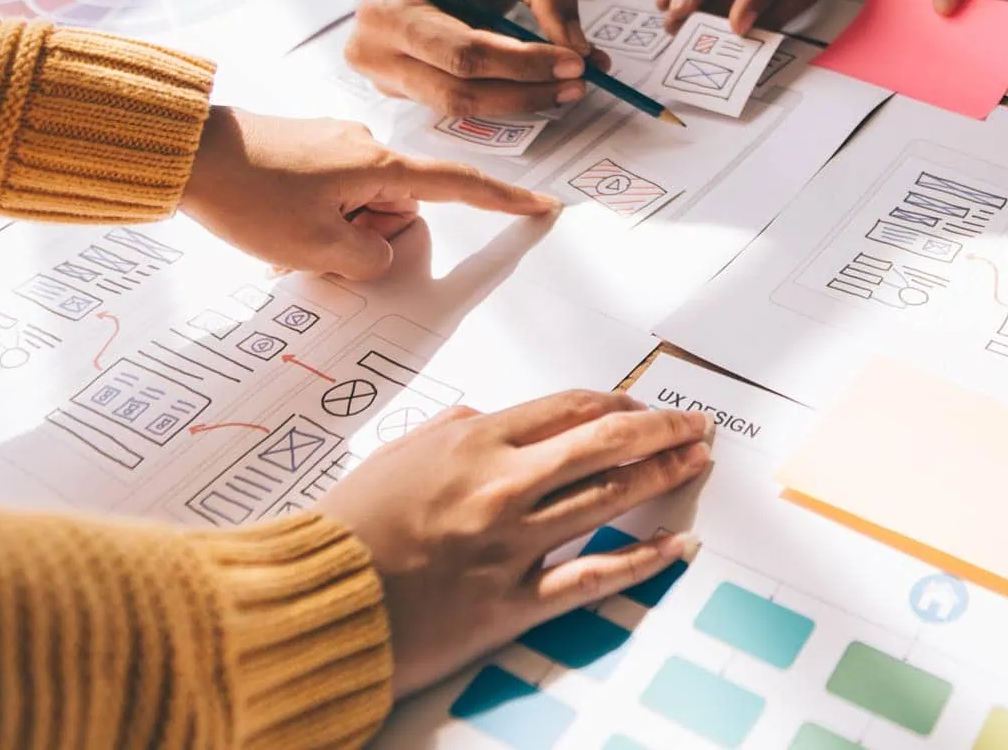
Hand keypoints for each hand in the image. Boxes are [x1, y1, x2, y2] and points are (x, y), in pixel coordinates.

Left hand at [180, 108, 557, 278]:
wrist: (183, 151)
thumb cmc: (248, 194)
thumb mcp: (315, 248)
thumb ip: (367, 259)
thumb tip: (378, 250)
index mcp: (379, 167)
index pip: (459, 186)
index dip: (503, 200)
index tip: (541, 205)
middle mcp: (365, 147)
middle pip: (397, 209)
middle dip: (369, 237)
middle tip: (313, 248)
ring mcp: (334, 146)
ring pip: (360, 205)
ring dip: (334, 230)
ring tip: (282, 235)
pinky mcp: (305, 150)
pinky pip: (330, 193)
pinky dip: (313, 216)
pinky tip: (270, 220)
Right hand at [317, 391, 710, 697]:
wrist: (311, 602)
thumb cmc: (343, 528)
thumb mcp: (395, 455)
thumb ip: (449, 431)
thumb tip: (485, 417)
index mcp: (473, 443)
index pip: (570, 407)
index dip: (619, 404)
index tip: (645, 409)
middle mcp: (501, 486)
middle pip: (605, 444)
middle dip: (661, 430)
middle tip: (696, 426)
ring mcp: (511, 545)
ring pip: (609, 498)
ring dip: (662, 478)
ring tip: (696, 464)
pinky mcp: (510, 603)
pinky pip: (591, 577)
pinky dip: (641, 558)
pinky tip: (676, 544)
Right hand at [349, 0, 605, 117]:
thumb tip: (578, 48)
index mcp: (390, 9)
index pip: (464, 52)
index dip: (523, 63)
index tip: (575, 62)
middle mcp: (374, 49)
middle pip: (459, 90)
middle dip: (527, 89)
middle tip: (578, 82)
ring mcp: (383, 78)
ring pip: (459, 107)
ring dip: (519, 102)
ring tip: (564, 88)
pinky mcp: (400, 93)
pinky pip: (456, 106)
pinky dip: (502, 100)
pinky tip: (533, 88)